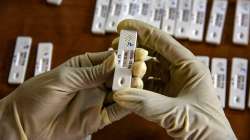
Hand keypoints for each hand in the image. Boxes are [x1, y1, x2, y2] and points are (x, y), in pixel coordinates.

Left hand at [0, 50, 146, 139]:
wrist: (24, 124)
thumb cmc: (36, 95)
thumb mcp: (63, 78)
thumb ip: (90, 72)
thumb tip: (114, 61)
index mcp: (84, 68)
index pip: (109, 59)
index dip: (123, 55)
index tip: (136, 52)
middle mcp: (93, 83)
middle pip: (118, 75)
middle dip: (130, 70)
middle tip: (139, 67)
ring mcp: (97, 100)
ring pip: (121, 92)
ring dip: (131, 87)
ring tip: (138, 81)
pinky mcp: (98, 118)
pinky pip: (116, 111)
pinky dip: (126, 105)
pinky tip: (132, 98)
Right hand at [113, 19, 236, 139]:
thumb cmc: (207, 130)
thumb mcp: (177, 113)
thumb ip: (147, 104)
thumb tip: (121, 93)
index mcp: (190, 68)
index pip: (163, 42)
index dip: (142, 32)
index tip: (124, 27)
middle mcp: (181, 74)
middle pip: (154, 53)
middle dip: (135, 50)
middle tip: (117, 47)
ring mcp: (173, 86)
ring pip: (149, 70)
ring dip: (134, 70)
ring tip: (119, 69)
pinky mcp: (166, 98)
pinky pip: (147, 87)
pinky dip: (136, 86)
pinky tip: (127, 87)